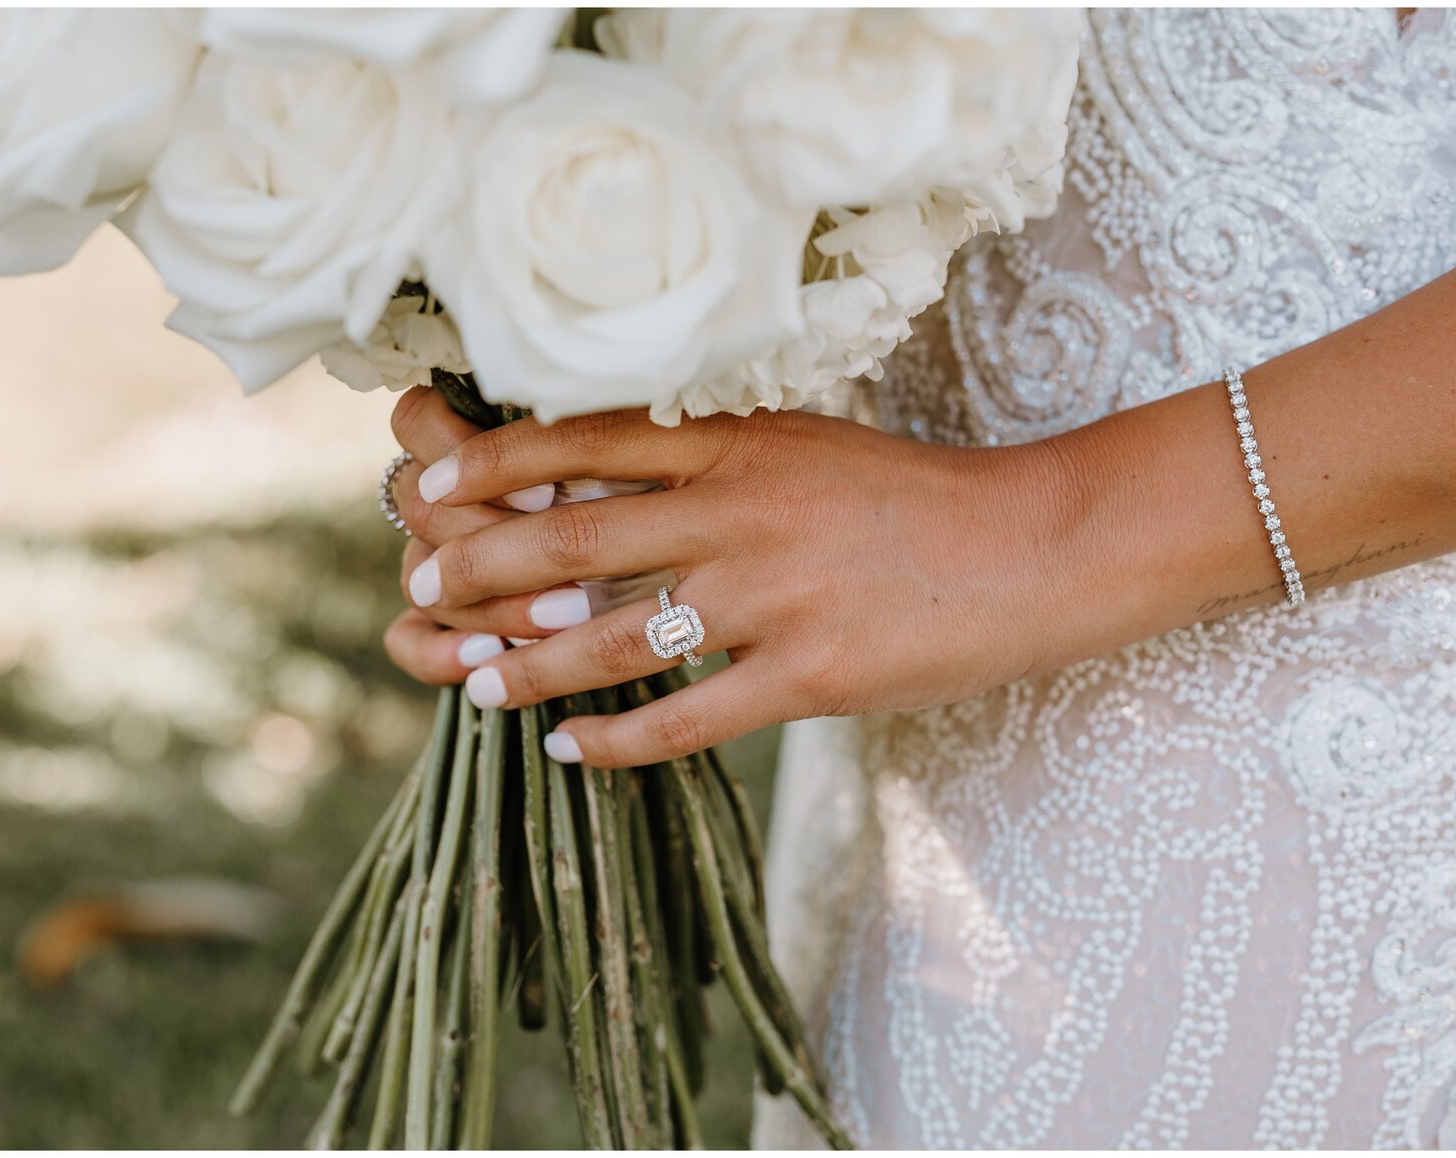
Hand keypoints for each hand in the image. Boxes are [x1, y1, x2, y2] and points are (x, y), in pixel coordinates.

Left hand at [381, 387, 1077, 768]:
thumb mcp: (799, 444)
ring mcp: (774, 595)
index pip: (582, 441)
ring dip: (530, 666)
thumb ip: (705, 454)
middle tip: (420, 589)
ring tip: (474, 686)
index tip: (426, 481)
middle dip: (479, 566)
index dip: (492, 462)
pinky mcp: (812, 674)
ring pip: (615, 635)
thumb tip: (590, 469)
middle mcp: (740, 510)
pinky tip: (569, 749)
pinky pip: (689, 717)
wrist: (1034, 545)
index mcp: (734, 441)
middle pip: (575, 536)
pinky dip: (617, 739)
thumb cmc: (905, 496)